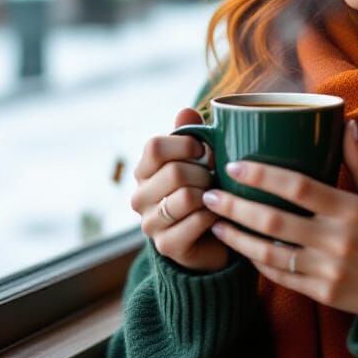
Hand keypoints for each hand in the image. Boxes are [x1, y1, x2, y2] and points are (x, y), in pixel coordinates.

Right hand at [131, 107, 229, 271]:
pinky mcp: (167, 246)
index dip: (187, 145)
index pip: (155, 146)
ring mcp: (150, 223)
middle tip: (216, 178)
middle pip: (175, 171)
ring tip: (217, 196)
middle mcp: (139, 197)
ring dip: (210, 195)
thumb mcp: (198, 159)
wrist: (210, 238)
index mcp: (143, 171)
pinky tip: (218, 215)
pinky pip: (197, 221)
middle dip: (205, 172)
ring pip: (186, 197)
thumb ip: (190, 134)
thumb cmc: (204, 190)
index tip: (205, 152)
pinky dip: (214, 215)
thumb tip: (186, 111)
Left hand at [202, 120, 357, 317]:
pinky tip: (242, 250)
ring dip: (237, 238)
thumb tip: (347, 123)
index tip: (235, 166)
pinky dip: (258, 263)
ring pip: (270, 253)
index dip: (263, 176)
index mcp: (352, 210)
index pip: (298, 187)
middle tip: (208, 193)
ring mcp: (329, 270)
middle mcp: (337, 240)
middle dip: (235, 207)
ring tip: (214, 224)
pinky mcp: (324, 294)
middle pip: (274, 220)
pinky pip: (282, 277)